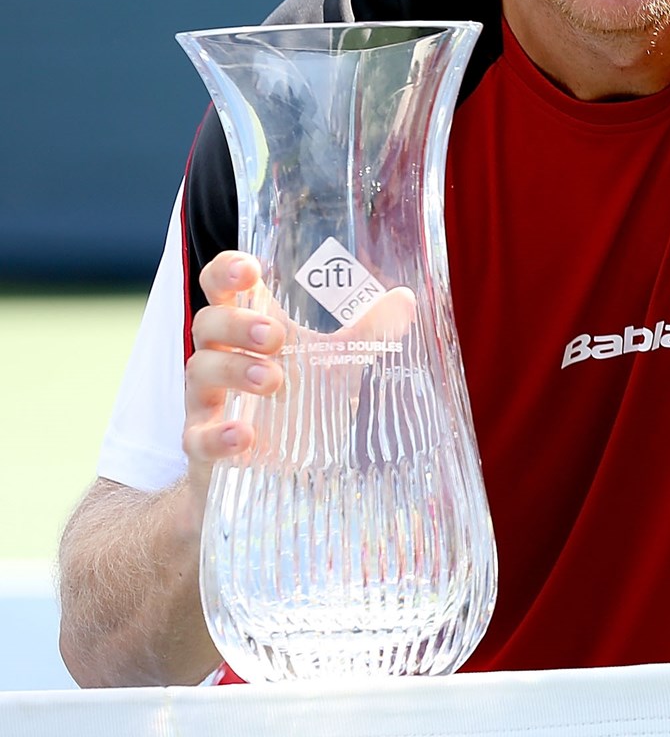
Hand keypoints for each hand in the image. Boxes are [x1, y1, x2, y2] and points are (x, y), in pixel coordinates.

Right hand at [183, 251, 416, 483]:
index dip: (226, 271)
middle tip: (275, 336)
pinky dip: (218, 435)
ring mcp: (206, 400)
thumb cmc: (300, 397)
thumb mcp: (337, 362)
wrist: (275, 467)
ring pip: (200, 371)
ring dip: (236, 371)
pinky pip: (197, 438)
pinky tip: (244, 436)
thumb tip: (404, 298)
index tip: (250, 270)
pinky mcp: (203, 444)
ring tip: (275, 380)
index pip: (220, 285)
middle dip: (238, 324)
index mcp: (245, 326)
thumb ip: (368, 331)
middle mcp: (220, 356)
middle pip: (208, 322)